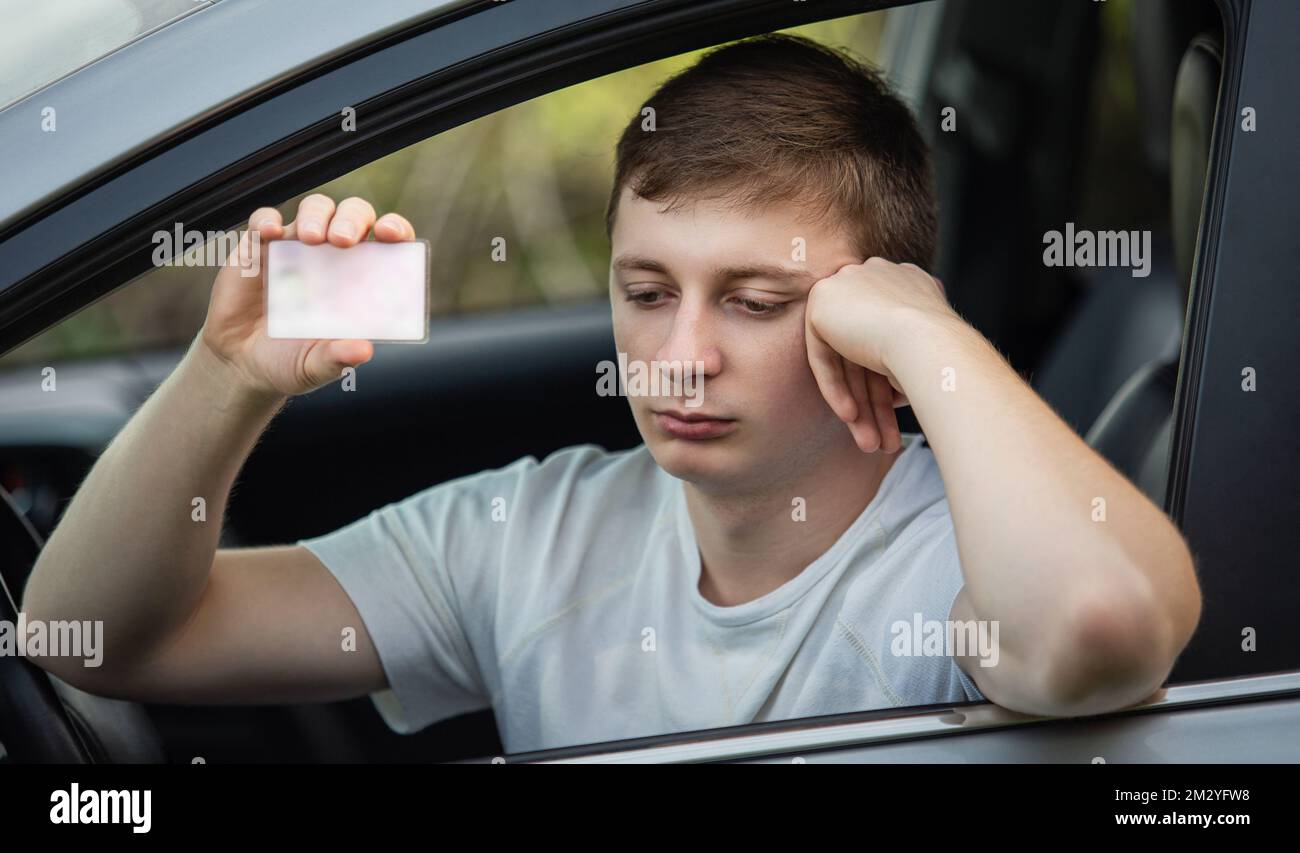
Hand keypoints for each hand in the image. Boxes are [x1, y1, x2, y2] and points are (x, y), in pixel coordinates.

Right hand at [197, 194, 417, 398]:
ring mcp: (296, 249)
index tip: (390, 234)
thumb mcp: (317, 367)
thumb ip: (338, 359)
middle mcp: (333, 257)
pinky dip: (268, 219)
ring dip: (317, 215)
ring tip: (310, 238)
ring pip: (316, 209)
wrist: (243, 365)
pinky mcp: (258, 249)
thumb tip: (363, 350)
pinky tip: (270, 232)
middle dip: (352, 219)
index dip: (395, 229)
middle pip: (353, 215)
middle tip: (342, 240)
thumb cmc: (290, 361)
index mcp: (360, 280)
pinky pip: (264, 221)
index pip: (388, 242)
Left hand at [804, 258, 956, 453]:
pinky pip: (823, 356)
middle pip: (866, 350)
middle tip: (882, 437)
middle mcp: (875, 275)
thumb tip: (895, 388)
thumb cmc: (945, 356)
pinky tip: (850, 417)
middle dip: (874, 399)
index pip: (888, 336)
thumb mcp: (930, 353)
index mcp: (906, 281)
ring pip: (846, 358)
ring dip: (859, 403)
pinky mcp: (822, 302)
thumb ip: (906, 358)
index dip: (889, 379)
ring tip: (869, 442)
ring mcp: (847, 284)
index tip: (899, 408)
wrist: (930, 342)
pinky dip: (835, 389)